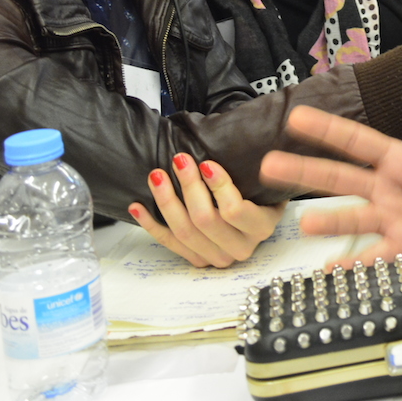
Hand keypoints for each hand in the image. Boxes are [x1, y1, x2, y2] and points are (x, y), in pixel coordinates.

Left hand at [128, 154, 286, 267]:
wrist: (254, 213)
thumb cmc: (257, 188)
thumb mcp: (264, 178)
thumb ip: (257, 168)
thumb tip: (243, 141)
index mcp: (260, 227)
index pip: (235, 211)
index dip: (219, 186)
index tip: (206, 163)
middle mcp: (240, 247)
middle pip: (206, 220)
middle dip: (189, 187)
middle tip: (180, 160)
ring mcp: (217, 257)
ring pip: (184, 232)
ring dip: (166, 201)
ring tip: (156, 175)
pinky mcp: (196, 259)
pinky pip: (169, 243)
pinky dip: (150, 224)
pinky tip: (137, 206)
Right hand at [260, 73, 401, 261]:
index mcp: (397, 159)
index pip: (356, 141)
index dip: (327, 129)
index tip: (296, 117)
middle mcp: (385, 188)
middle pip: (340, 177)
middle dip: (305, 171)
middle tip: (269, 165)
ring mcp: (390, 219)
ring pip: (352, 218)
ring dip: (329, 220)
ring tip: (304, 223)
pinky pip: (373, 254)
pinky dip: (353, 262)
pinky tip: (331, 268)